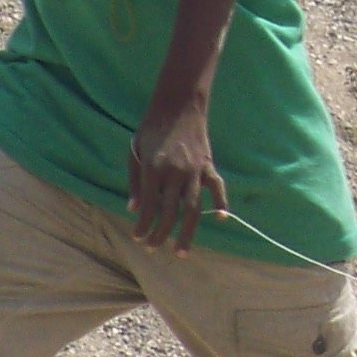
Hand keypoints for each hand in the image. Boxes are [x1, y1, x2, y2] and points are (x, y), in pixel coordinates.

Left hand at [128, 98, 225, 252]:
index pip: (148, 207)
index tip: (137, 238)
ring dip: (186, 233)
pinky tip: (223, 218)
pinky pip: (217, 187)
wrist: (179, 105)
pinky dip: (222, 202)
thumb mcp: (134, 151)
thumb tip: (134, 210)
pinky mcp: (208, 165)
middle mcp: (175, 173)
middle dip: (160, 235)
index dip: (142, 226)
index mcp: (153, 169)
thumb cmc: (151, 128)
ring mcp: (194, 170)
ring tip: (181, 252)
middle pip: (169, 213)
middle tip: (153, 249)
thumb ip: (134, 182)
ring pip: (192, 208)